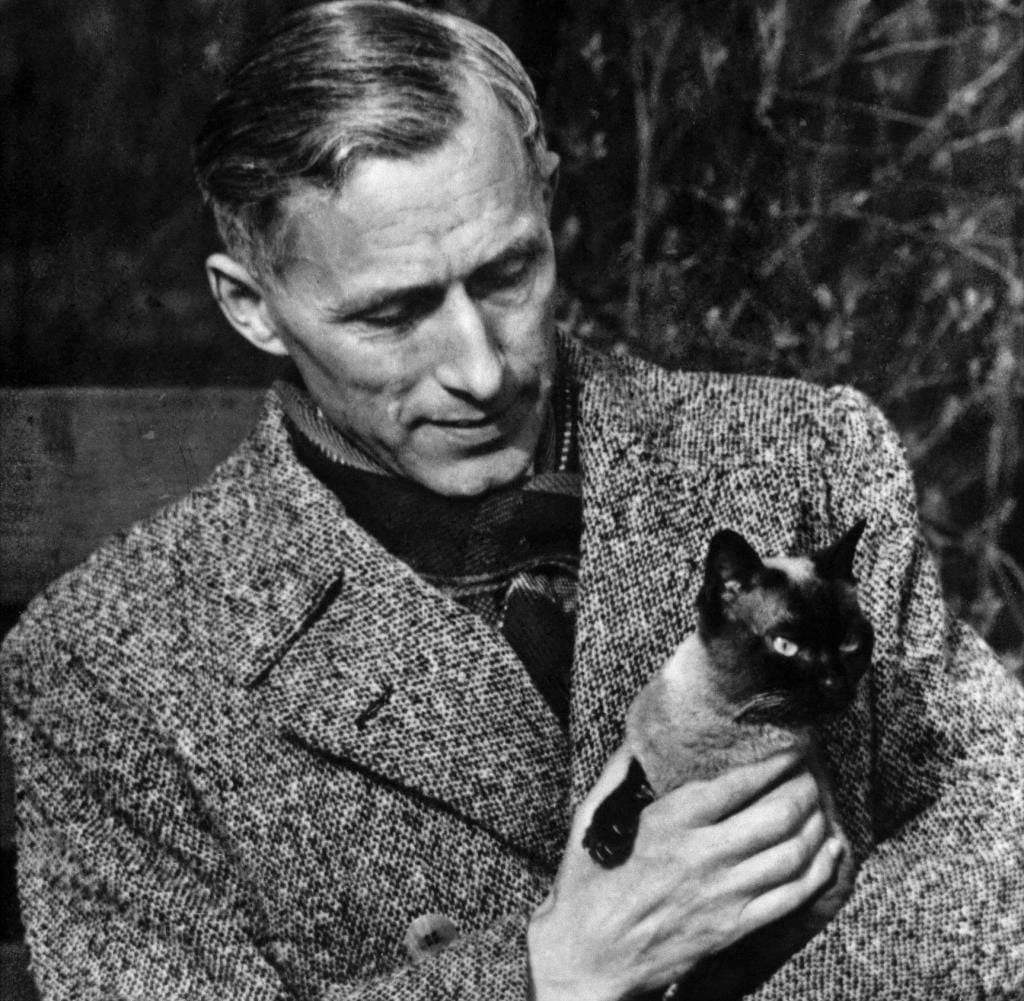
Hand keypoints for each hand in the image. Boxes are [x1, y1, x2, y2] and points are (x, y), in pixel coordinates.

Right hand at [527, 748, 842, 1000]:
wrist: (589, 958)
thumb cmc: (586, 885)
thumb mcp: (592, 819)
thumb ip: (618, 773)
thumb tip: (639, 736)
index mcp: (669, 821)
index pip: (740, 782)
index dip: (774, 761)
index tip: (787, 747)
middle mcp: (703, 855)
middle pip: (778, 814)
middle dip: (804, 787)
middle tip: (810, 772)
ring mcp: (723, 895)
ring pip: (793, 853)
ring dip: (816, 824)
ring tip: (819, 804)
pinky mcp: (733, 928)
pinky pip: (792, 896)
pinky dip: (819, 871)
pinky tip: (829, 852)